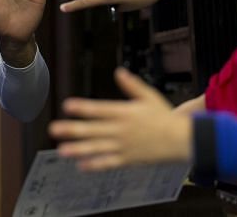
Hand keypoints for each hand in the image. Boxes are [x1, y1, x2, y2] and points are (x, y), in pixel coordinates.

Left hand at [49, 67, 190, 170]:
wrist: (183, 140)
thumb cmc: (164, 116)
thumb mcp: (149, 97)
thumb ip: (132, 85)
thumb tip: (119, 72)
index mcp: (124, 113)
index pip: (100, 109)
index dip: (83, 107)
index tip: (67, 105)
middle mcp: (121, 130)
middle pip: (93, 129)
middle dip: (72, 129)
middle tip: (53, 129)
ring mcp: (124, 146)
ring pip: (97, 148)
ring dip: (78, 149)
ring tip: (61, 150)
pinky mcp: (128, 159)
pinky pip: (109, 163)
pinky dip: (96, 165)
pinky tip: (81, 165)